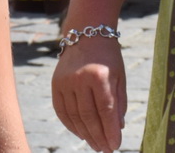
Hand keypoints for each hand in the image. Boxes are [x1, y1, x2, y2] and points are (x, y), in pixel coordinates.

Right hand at [52, 34, 126, 151]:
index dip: (111, 131)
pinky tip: (81, 134)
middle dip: (99, 136)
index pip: (105, 110)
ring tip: (96, 145)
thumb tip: (118, 128)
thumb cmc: (108, 56)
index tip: (116, 145)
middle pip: (88, 116)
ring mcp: (65, 81)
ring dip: (86, 134)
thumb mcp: (119, 76)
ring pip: (74, 116)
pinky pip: (61, 110)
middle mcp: (79, 78)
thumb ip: (119, 102)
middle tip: (106, 149)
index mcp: (99, 75)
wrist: (86, 33)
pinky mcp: (55, 83)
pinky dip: (70, 125)